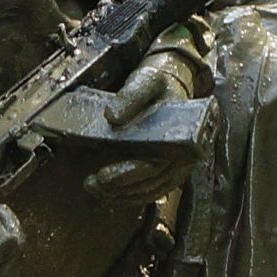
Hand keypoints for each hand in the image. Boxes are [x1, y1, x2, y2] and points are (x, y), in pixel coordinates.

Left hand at [83, 50, 198, 203]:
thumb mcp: (147, 81)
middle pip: (151, 182)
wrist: (171, 88)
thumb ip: (131, 95)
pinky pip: (150, 190)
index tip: (104, 175)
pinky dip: (129, 195)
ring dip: (121, 194)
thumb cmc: (161, 86)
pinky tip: (109, 195)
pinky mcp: (167, 171)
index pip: (156, 165)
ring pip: (149, 190)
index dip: (129, 173)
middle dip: (119, 187)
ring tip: (95, 189)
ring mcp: (176, 167)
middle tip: (92, 184)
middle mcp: (183, 157)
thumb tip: (111, 115)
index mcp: (184, 137)